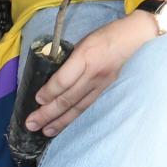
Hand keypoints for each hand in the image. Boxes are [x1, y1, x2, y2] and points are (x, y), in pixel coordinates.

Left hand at [26, 12, 151, 135]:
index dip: (49, 92)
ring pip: (78, 107)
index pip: (63, 80)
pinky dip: (74, 117)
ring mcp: (102, 84)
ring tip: (46, 131)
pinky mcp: (107, 89)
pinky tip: (65, 124)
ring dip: (60, 121)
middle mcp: (94, 73)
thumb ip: (69, 59)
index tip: (36, 100)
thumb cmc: (106, 35)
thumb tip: (51, 76)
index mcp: (85, 56)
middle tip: (31, 124)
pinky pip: (87, 106)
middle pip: (68, 98)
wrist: (135, 38)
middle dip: (48, 113)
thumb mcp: (83, 41)